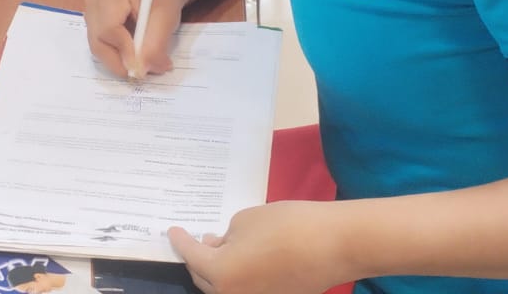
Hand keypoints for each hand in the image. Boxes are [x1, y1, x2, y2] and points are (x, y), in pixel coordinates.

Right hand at [83, 0, 183, 77]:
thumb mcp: (166, 20)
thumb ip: (154, 46)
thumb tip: (141, 71)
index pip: (109, 29)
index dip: (124, 52)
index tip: (142, 69)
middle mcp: (93, 1)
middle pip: (99, 41)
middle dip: (120, 61)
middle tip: (143, 72)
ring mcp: (89, 12)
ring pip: (98, 47)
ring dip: (119, 60)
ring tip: (142, 62)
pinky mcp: (91, 22)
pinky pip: (100, 46)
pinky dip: (116, 55)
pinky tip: (132, 53)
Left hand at [170, 202, 345, 293]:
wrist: (335, 244)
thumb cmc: (286, 225)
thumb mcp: (245, 220)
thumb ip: (226, 236)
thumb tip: (219, 245)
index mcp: (220, 274)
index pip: (191, 256)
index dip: (180, 241)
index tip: (172, 232)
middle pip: (204, 279)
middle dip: (198, 259)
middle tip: (199, 240)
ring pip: (224, 287)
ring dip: (218, 270)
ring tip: (221, 247)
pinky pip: (246, 289)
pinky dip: (239, 276)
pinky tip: (244, 259)